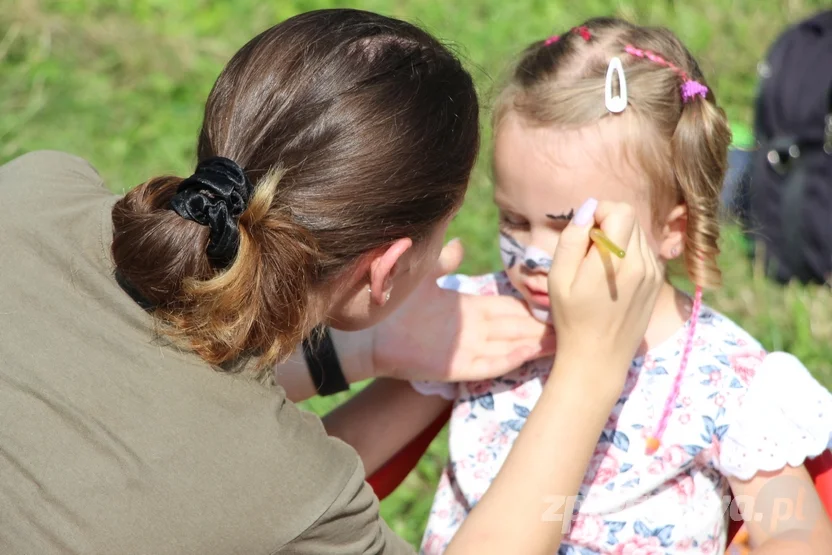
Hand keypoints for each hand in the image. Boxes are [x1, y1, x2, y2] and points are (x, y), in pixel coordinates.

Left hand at [371, 239, 555, 380]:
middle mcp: (470, 331)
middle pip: (514, 328)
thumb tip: (459, 243)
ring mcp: (464, 350)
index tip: (554, 302)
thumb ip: (444, 262)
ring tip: (563, 340)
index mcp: (465, 309)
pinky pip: (487, 364)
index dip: (528, 307)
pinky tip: (530, 352)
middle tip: (572, 323)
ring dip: (534, 344)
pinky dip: (509, 358)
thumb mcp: (423, 276)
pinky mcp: (454, 367)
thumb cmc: (392, 304)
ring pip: (508, 347)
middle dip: (541, 327)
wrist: (365, 332)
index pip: (505, 308)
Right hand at [547, 199, 662, 392]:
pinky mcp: (656, 283)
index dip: (600, 213)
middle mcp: (641, 264)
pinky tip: (611, 278)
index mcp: (616, 262)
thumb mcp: (558, 279)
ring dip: (618, 239)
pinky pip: (643, 252)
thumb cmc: (571, 320)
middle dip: (608, 224)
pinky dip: (627, 254)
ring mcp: (653, 274)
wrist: (597, 359)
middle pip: (631, 219)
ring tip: (598, 266)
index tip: (584, 234)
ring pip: (638, 234)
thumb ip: (572, 240)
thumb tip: (587, 209)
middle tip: (587, 251)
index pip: (621, 211)